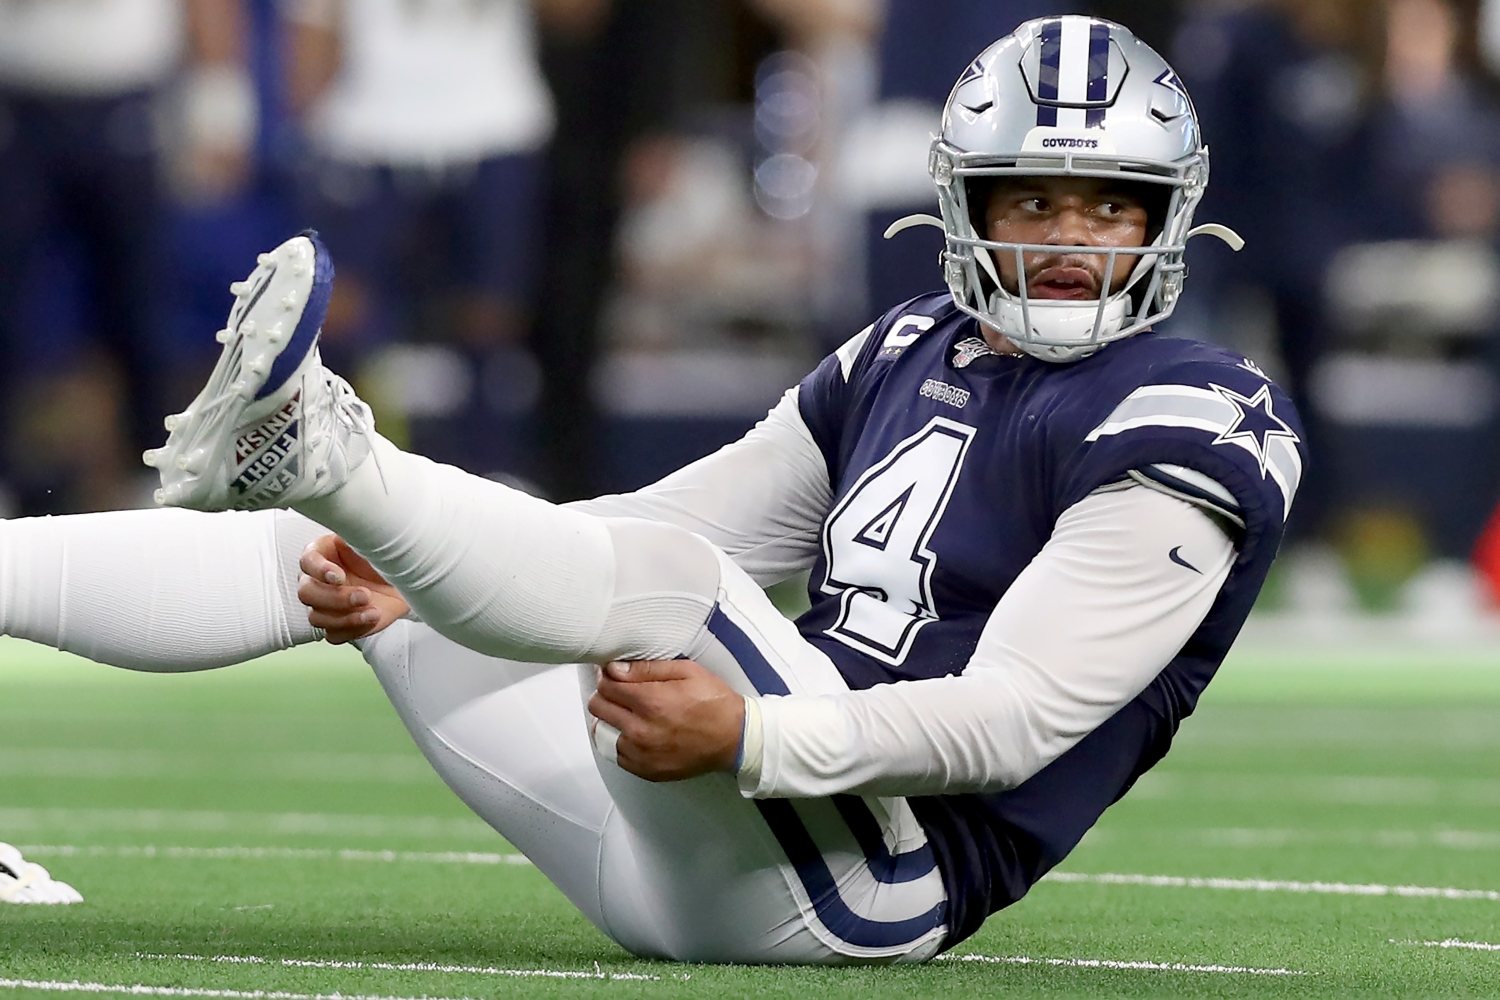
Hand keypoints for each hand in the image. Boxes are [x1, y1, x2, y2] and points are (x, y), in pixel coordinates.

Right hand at [297, 534, 408, 643]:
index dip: (319, 570)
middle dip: (335, 598)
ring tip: (372, 611)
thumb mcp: (376, 538)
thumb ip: (362, 531)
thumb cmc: (389, 556)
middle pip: (306, 593)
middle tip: (364, 595)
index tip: (340, 575)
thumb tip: (359, 517)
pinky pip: (333, 635)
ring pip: (317, 617)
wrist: (409, 578)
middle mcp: (318, 580)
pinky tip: (371, 618)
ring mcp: (326, 604)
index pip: (307, 561)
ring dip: (345, 617)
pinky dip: (352, 630)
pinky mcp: (339, 624)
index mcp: (323, 553)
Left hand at [588, 660, 744, 781]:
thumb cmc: (714, 702)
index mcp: (651, 701)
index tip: (614, 675)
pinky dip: (621, 742)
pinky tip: (637, 734)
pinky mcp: (646, 770)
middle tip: (620, 692)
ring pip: (602, 733)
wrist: (735, 738)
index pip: (606, 686)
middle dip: (606, 695)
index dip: (608, 676)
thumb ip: (648, 669)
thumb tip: (615, 669)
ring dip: (610, 720)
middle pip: (598, 708)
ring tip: (628, 714)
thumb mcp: (687, 672)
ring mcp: (642, 754)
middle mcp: (641, 730)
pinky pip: (616, 755)